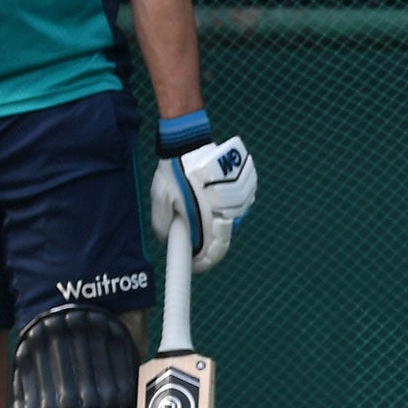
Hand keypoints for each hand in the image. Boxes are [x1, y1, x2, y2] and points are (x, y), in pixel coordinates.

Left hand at [150, 136, 253, 272]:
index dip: (203, 263)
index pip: (214, 251)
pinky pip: (236, 205)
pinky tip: (207, 195)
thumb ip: (162, 223)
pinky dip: (222, 207)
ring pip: (229, 221)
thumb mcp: (160, 198)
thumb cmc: (173, 170)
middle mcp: (231, 208)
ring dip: (214, 222)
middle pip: (222, 238)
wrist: (190, 141)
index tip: (193, 266)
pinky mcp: (247, 185)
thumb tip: (168, 239)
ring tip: (195, 208)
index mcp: (210, 214)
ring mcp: (242, 196)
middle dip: (206, 244)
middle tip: (190, 243)